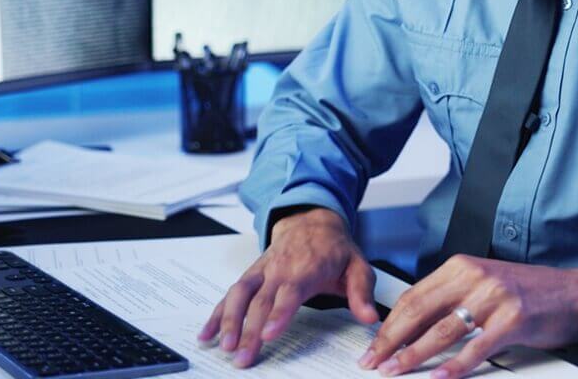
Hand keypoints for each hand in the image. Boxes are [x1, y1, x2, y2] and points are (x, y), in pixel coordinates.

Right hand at [197, 206, 377, 367]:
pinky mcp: (251, 275)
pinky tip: (207, 333)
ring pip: (239, 294)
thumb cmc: (334, 249)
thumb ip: (361, 293)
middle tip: (242, 357)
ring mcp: (262, 271)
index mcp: (306, 268)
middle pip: (260, 301)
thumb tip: (370, 317)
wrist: (311, 220)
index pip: (289, 292)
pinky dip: (217, 313)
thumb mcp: (357, 265)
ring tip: (223, 346)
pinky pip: (230, 293)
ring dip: (228, 320)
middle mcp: (279, 269)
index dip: (278, 313)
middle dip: (249, 329)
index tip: (268, 334)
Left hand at [357, 255, 577, 378]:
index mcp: (463, 266)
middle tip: (375, 361)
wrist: (577, 293)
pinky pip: (476, 347)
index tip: (375, 343)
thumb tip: (416, 327)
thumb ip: (453, 298)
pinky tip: (439, 375)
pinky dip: (455, 364)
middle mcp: (475, 277)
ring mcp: (494, 297)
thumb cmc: (532, 292)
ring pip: (442, 330)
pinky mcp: (512, 319)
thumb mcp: (486, 285)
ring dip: (414, 354)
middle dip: (392, 340)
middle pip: (420, 311)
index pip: (414, 296)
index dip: (390, 323)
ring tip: (396, 370)